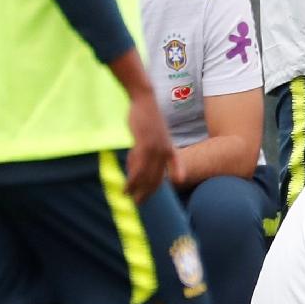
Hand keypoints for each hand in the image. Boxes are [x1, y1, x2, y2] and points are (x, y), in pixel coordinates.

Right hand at [123, 88, 173, 202]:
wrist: (144, 101)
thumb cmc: (147, 116)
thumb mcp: (155, 133)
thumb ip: (152, 147)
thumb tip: (139, 158)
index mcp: (169, 147)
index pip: (177, 166)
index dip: (178, 176)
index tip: (176, 185)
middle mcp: (165, 150)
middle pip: (158, 177)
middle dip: (149, 192)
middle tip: (140, 202)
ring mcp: (155, 149)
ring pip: (147, 176)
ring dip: (137, 189)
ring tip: (129, 197)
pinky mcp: (144, 145)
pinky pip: (138, 168)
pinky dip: (132, 180)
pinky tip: (126, 187)